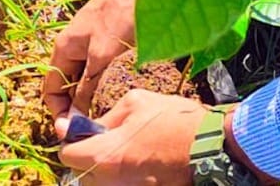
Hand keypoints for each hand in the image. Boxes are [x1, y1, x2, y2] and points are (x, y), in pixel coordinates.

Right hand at [45, 0, 141, 117]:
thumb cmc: (121, 13)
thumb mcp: (102, 55)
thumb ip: (87, 86)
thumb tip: (73, 118)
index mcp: (63, 48)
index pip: (49, 90)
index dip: (57, 112)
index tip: (74, 131)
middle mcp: (73, 47)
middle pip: (67, 86)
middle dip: (76, 108)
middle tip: (95, 127)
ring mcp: (91, 44)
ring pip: (85, 80)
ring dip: (93, 98)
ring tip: (108, 115)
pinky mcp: (109, 42)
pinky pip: (100, 71)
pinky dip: (105, 85)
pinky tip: (119, 95)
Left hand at [56, 90, 203, 185]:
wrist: (212, 146)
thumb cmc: (173, 120)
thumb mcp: (135, 103)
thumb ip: (103, 118)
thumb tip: (74, 126)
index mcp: (104, 155)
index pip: (67, 155)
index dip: (74, 141)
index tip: (86, 133)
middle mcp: (111, 182)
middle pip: (83, 174)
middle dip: (91, 157)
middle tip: (110, 140)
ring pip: (102, 183)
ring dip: (107, 169)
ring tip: (130, 151)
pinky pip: (123, 184)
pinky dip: (126, 177)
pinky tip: (142, 163)